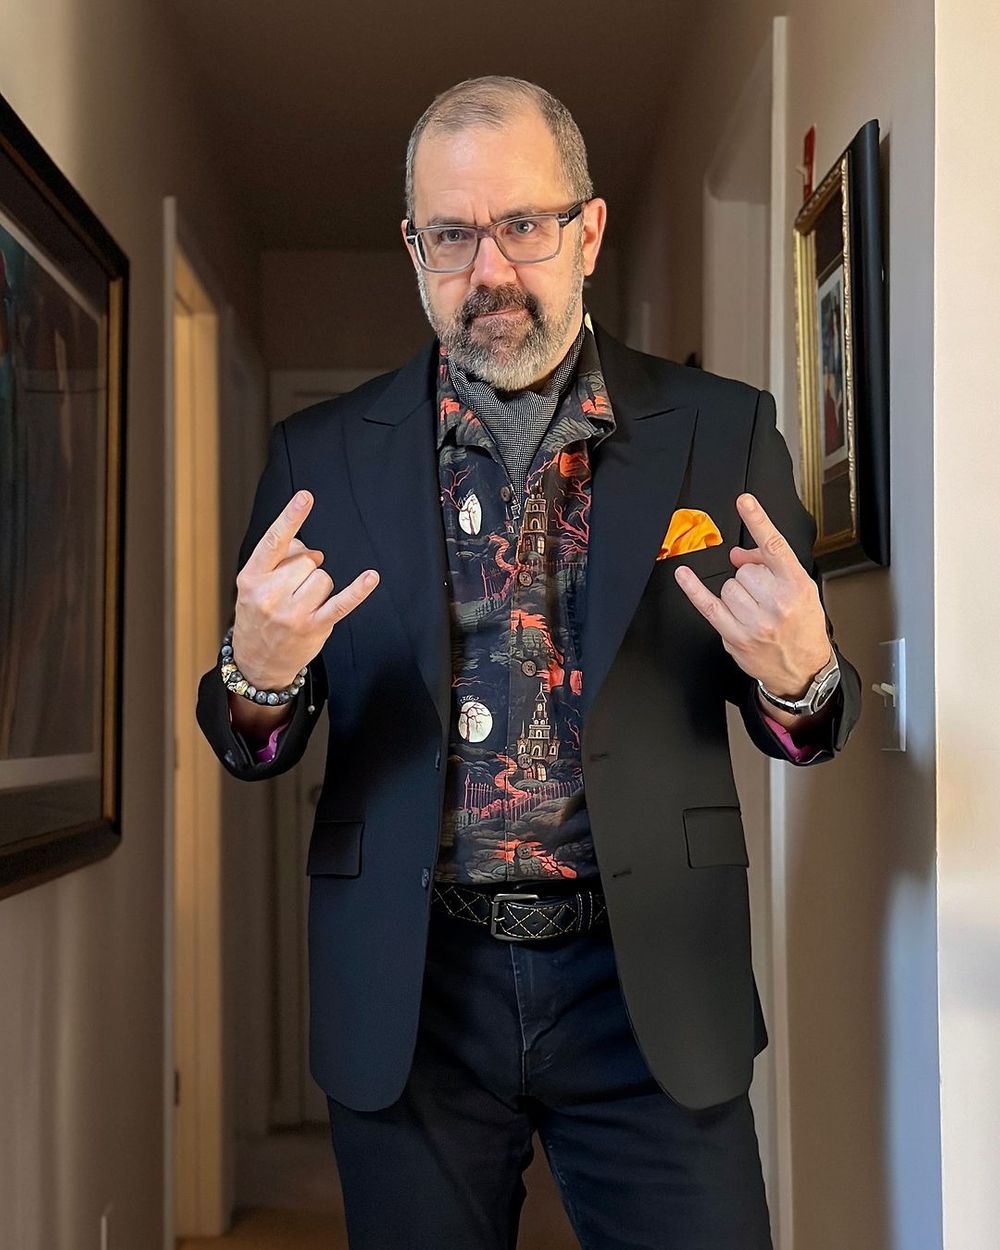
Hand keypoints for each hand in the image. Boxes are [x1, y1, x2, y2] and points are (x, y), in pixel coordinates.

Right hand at [232, 490, 378, 688]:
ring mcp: (291, 613)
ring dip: (320, 586)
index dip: (290, 517)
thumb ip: (278, 559)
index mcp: (252, 577)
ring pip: (324, 577)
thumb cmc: (259, 614)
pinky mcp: (313, 627)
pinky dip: (358, 590)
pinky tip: (371, 578)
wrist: (256, 660)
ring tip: (304, 602)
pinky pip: (340, 603)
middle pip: (308, 560)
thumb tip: (310, 550)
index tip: (305, 497)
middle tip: (294, 588)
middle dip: (307, 568)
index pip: (274, 541)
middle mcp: (269, 595)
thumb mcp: (254, 584)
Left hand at [674, 493, 831, 697]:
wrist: (803, 669)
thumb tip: (737, 553)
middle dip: (750, 578)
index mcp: (796, 585)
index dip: (758, 521)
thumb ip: (771, 567)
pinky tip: (684, 575)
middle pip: (744, 569)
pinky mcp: (735, 636)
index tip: (745, 501)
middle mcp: (777, 602)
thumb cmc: (803, 626)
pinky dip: (693, 589)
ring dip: (736, 594)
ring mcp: (755, 621)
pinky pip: (707, 605)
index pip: (774, 546)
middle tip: (764, 595)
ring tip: (753, 609)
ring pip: (727, 586)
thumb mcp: (801, 590)